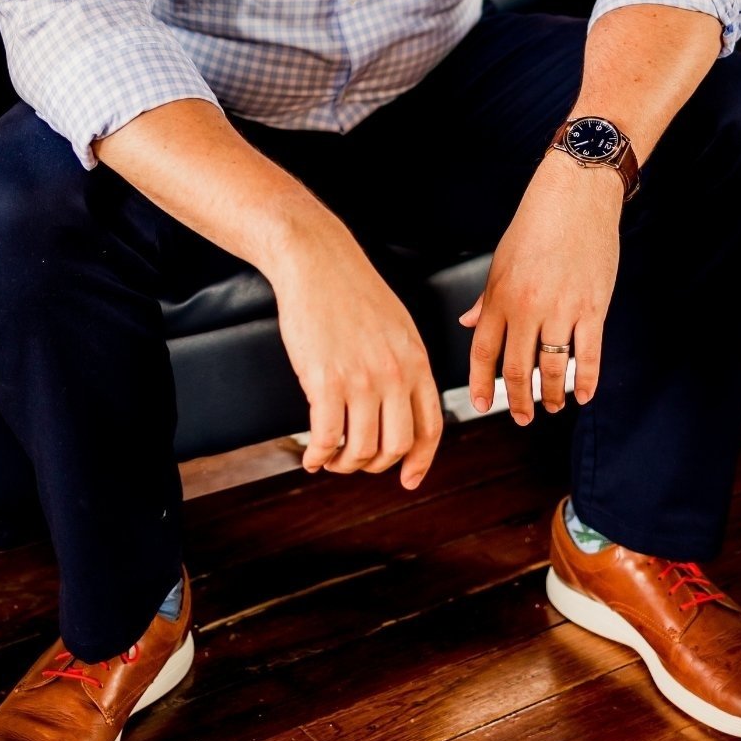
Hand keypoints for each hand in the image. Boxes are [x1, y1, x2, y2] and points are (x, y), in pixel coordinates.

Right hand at [269, 229, 444, 489]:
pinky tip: (310, 456)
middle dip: (375, 465)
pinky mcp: (325, 380)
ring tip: (329, 458)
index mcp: (416, 361)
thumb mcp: (397, 326)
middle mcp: (394, 375)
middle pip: (396, 446)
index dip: (420, 461)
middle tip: (355, 462)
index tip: (408, 479)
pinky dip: (318, 456)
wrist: (317, 261)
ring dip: (343, 464)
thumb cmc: (352, 290)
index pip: (431, 427)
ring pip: (361, 449)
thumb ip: (405, 364)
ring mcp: (361, 379)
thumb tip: (404, 403)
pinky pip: (326, 438)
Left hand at [457, 152, 622, 423]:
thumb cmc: (537, 223)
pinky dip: (586, 381)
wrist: (575, 197)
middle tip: (521, 417)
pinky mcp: (593, 308)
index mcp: (500, 296)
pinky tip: (583, 394)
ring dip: (551, 396)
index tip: (483, 404)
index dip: (481, 384)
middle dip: (517, 401)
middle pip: (517, 369)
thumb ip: (487, 299)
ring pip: (552, 369)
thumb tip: (468, 322)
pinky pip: (588, 355)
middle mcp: (527, 308)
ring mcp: (561, 310)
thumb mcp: (500, 261)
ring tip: (552, 407)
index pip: (483, 352)